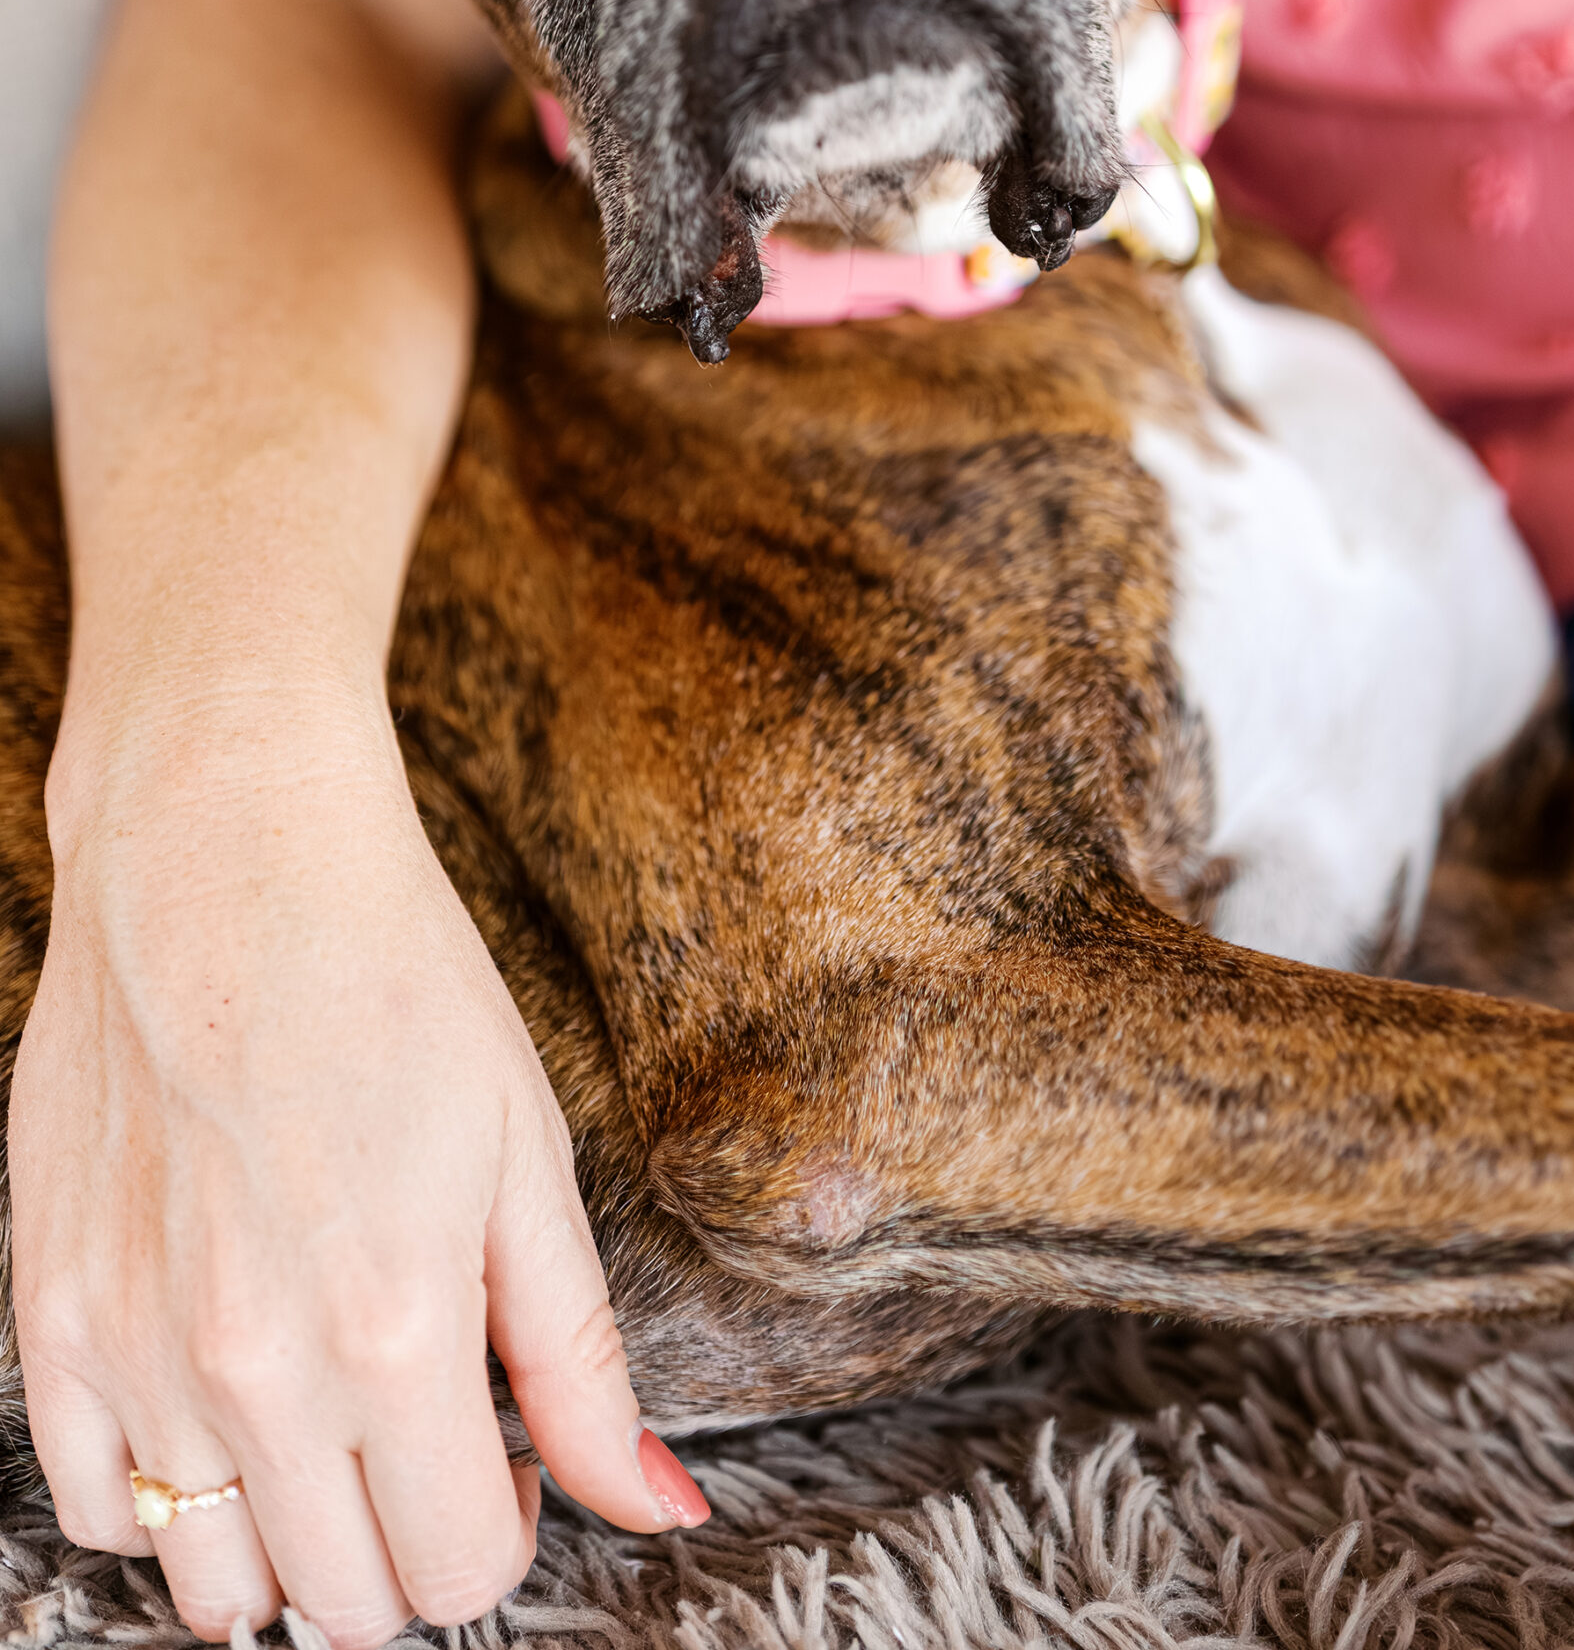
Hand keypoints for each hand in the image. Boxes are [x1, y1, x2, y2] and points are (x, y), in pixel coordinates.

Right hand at [10, 679, 706, 1649]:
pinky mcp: (49, 1313)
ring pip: (213, 1590)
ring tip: (326, 1430)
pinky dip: (164, 1499)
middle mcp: (254, 1371)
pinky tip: (221, 1408)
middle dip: (407, 1546)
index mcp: (395, 1333)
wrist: (227, 854)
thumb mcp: (530, 1159)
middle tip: (426, 1436)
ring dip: (287, 1547)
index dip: (504, 1532)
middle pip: (342, 1603)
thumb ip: (581, 1360)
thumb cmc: (394, 981)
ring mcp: (135, 1351)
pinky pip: (97, 1507)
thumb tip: (657, 1505)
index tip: (506, 1459)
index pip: (458, 1578)